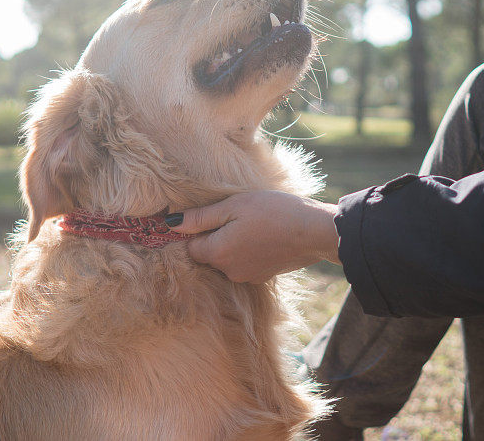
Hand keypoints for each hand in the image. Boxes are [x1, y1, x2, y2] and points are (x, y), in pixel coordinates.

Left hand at [167, 191, 339, 282]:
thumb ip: (201, 218)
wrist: (313, 231)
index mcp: (217, 253)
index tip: (211, 215)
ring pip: (227, 260)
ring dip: (233, 244)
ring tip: (252, 225)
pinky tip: (263, 236)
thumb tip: (170, 224)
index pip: (190, 248)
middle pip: (208, 255)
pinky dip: (248, 252)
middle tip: (235, 216)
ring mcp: (247, 277)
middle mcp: (228, 271)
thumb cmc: (273, 212)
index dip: (196, 231)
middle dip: (215, 238)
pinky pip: (244, 264)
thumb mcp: (233, 206)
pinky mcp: (263, 277)